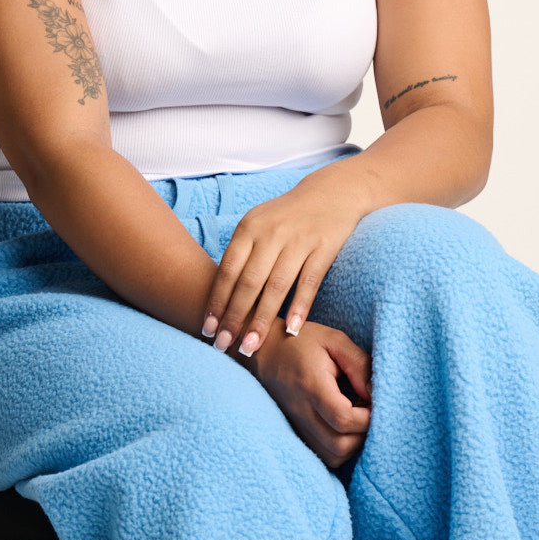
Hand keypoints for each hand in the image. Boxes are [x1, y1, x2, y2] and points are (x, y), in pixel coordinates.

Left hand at [202, 172, 363, 356]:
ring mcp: (299, 240)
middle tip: (223, 346)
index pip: (227, 271)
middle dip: (234, 317)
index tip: (207, 329)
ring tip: (251, 346)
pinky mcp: (324, 248)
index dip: (216, 301)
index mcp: (249, 228)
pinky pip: (309, 282)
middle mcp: (271, 234)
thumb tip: (217, 296)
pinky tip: (291, 330)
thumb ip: (240, 254)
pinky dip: (299, 307)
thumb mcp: (258, 224)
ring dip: (262, 320)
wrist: (331, 193)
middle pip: (249, 283)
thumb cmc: (286, 217)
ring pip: (277, 287)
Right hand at [243, 317, 371, 469]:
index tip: (376, 403)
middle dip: (364, 434)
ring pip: (332, 456)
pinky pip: (323, 455)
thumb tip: (377, 394)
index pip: (343, 418)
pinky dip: (340, 448)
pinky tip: (345, 426)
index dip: (368, 418)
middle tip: (370, 412)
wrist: (263, 352)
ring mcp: (297, 425)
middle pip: (339, 445)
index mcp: (311, 385)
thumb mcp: (334, 341)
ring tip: (358, 419)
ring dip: (353, 444)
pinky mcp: (296, 432)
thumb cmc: (301, 342)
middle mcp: (301, 411)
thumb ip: (359, 365)